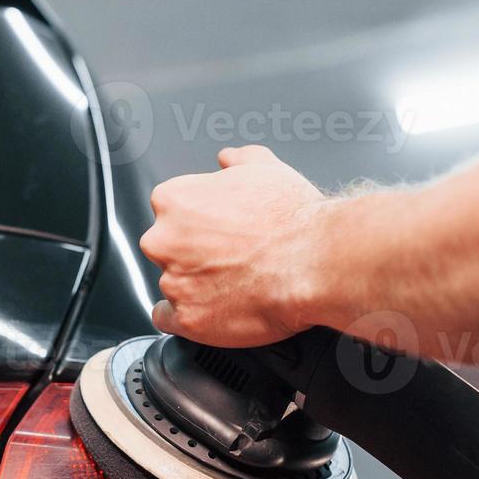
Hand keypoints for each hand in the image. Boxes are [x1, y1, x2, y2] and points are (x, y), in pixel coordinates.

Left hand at [141, 146, 329, 347]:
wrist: (314, 262)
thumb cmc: (293, 218)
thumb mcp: (265, 168)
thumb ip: (237, 159)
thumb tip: (228, 159)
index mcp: (174, 200)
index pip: (169, 211)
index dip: (197, 222)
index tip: (216, 230)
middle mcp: (164, 240)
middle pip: (166, 248)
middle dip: (192, 253)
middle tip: (228, 257)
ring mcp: (174, 282)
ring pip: (172, 284)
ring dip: (194, 285)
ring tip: (233, 283)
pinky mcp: (187, 318)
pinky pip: (171, 320)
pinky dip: (188, 317)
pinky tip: (214, 309)